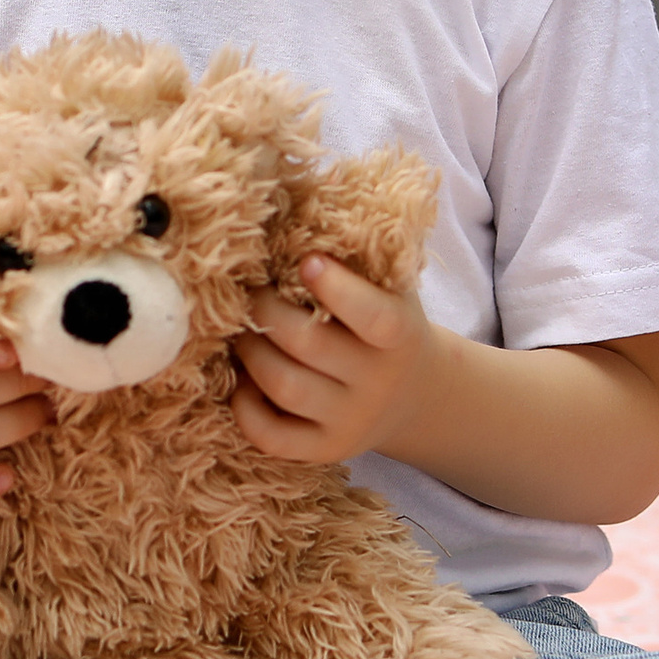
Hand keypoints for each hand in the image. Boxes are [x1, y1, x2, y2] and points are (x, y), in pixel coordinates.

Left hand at [232, 255, 433, 462]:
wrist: (416, 393)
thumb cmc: (386, 322)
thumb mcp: (390, 290)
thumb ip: (356, 260)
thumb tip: (299, 207)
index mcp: (401, 336)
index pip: (374, 317)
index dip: (336, 289)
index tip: (304, 260)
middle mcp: (378, 383)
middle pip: (308, 345)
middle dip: (266, 310)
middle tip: (250, 294)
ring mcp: (351, 422)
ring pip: (284, 387)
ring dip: (249, 352)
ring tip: (243, 331)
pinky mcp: (325, 451)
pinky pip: (272, 437)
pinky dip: (245, 408)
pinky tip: (244, 381)